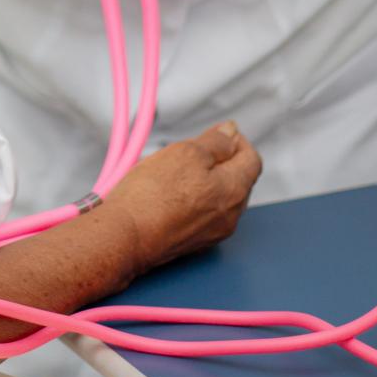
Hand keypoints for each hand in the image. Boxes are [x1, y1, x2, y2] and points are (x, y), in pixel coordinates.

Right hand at [103, 122, 262, 272]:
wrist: (124, 238)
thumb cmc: (151, 196)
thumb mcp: (186, 152)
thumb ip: (215, 141)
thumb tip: (231, 133)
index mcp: (234, 191)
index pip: (252, 159)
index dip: (236, 141)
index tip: (217, 134)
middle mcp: (229, 216)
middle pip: (236, 179)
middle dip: (218, 161)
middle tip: (189, 152)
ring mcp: (212, 233)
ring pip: (216, 197)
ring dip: (202, 181)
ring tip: (171, 173)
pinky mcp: (192, 243)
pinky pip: (200, 214)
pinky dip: (190, 200)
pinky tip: (166, 194)